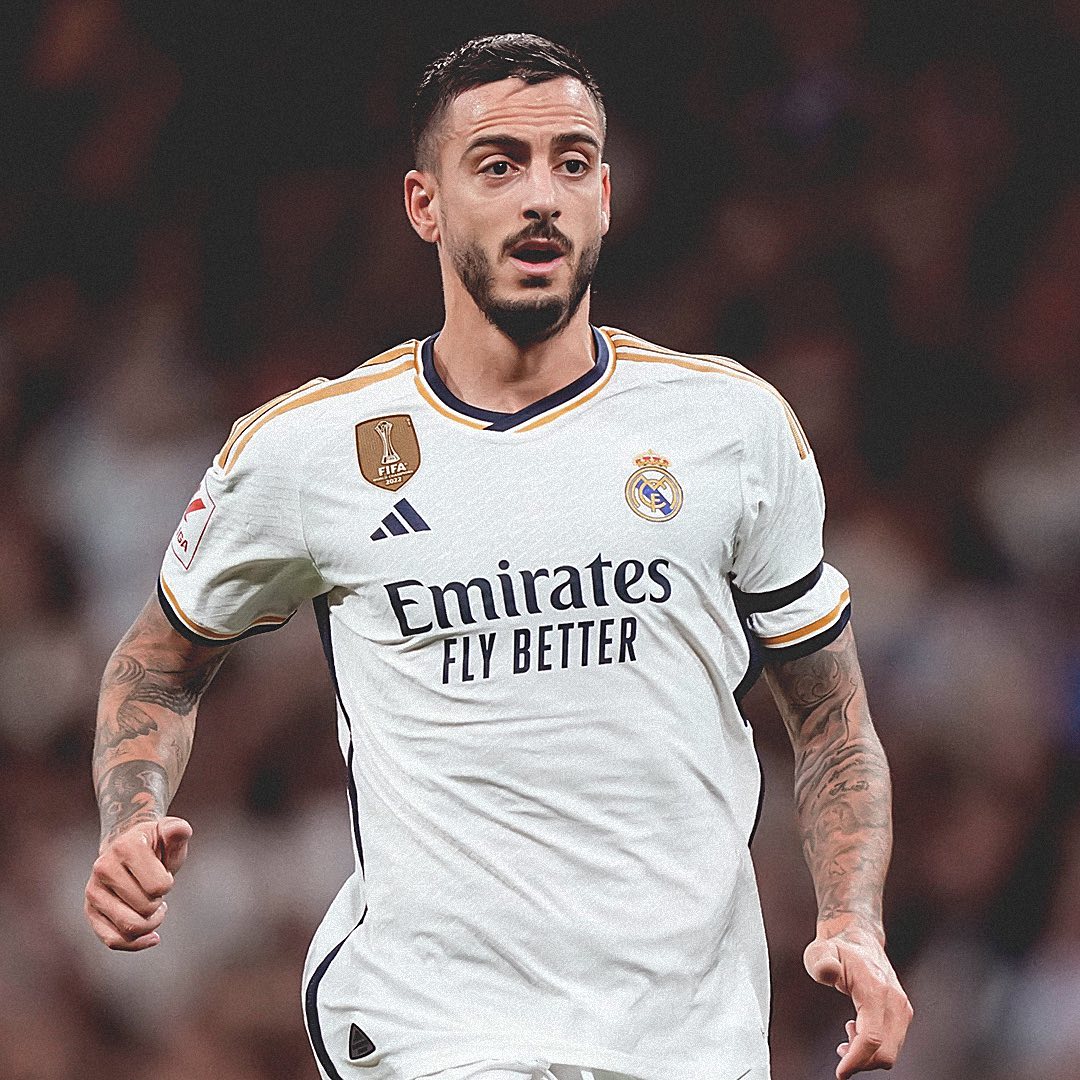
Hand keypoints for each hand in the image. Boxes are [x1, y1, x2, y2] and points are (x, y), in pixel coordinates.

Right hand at [84, 816, 190, 950]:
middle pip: (145, 909)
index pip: (158, 887)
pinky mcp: (90, 911)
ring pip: (130, 928)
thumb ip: (178, 831)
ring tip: (153, 907)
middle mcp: (103, 868)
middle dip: (159, 904)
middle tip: (156, 891)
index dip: (167, 885)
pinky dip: (136, 943)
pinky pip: (114, 941)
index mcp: (126, 847)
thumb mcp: (171, 834)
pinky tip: (151, 935)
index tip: (163, 873)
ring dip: (150, 923)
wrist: (131, 848)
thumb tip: (179, 830)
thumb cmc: (157, 843)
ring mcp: (93, 891)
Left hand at [804, 925, 912, 1077]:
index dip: (857, 1060)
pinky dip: (874, 1046)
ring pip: (890, 1051)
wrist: (857, 936)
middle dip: (861, 1061)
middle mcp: (895, 1000)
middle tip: (840, 1049)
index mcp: (876, 989)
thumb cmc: (837, 946)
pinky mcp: (902, 1012)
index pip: (872, 1038)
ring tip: (847, 1034)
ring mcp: (902, 1007)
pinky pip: (892, 1042)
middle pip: (884, 1052)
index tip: (841, 1072)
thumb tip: (828, 972)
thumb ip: (821, 962)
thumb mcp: (820, 951)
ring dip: (867, 1053)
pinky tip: (857, 1030)